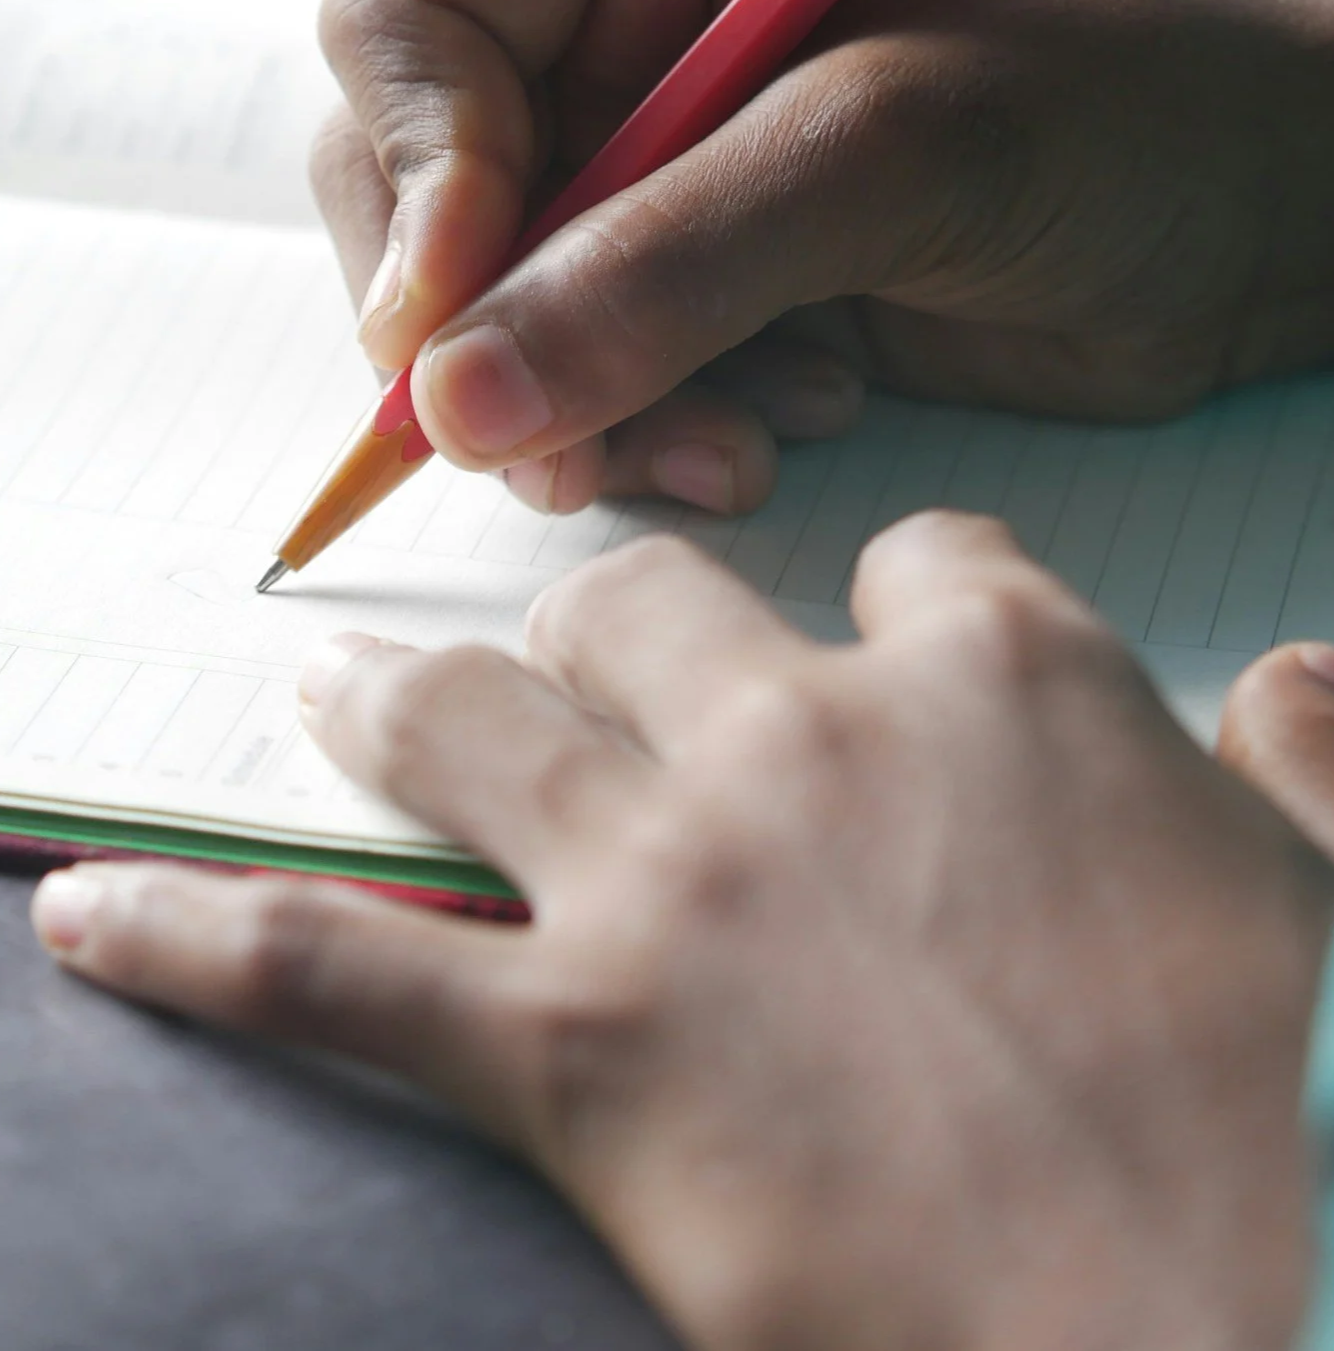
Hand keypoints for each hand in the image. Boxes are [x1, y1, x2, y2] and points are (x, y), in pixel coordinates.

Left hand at [31, 516, 1332, 1350]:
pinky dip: (201, 942)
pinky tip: (91, 925)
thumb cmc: (1295, 1114)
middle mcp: (812, 735)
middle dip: (616, 632)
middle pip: (647, 603)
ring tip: (332, 693)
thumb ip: (1309, 754)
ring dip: (398, 703)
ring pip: (475, 720)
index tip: (891, 656)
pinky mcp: (576, 1055)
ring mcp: (676, 883)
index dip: (903, 606)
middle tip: (587, 684)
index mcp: (1006, 679)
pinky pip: (337, 969)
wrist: (1229, 1345)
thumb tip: (1300, 678)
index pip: (916, 559)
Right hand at [312, 0, 1333, 516]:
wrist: (1249, 225)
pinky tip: (789, 424)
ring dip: (589, 411)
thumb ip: (673, 263)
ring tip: (743, 440)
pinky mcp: (702, 296)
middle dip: (489, 338)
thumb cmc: (1122, 113)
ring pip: (500, 322)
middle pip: (420, 200)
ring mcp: (657, 185)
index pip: (409, 32)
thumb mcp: (895, 152)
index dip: (405, 183)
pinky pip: (594, 388)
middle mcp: (623, 51)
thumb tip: (456, 397)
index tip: (450, 333)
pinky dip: (658, 436)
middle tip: (580, 443)